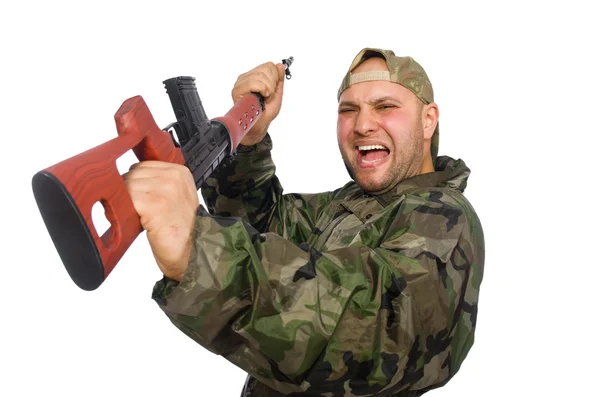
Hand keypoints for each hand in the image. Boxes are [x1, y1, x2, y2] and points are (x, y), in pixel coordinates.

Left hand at [123, 161, 198, 280]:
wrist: (191, 252)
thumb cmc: (181, 229)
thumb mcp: (177, 198)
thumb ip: (160, 183)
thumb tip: (129, 179)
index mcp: (181, 172)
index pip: (143, 166)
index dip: (135, 182)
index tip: (138, 197)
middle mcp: (174, 177)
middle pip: (133, 174)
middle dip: (128, 191)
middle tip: (134, 209)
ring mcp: (165, 189)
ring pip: (127, 185)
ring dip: (125, 202)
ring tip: (136, 216)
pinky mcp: (154, 203)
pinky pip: (126, 199)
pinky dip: (124, 210)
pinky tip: (135, 221)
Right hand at [232, 61, 285, 145]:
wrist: (259, 125)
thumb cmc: (265, 112)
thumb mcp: (277, 93)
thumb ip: (279, 79)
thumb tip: (280, 65)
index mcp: (256, 76)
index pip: (269, 65)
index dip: (275, 77)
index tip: (273, 89)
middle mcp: (247, 77)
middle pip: (266, 68)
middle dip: (272, 83)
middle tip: (268, 95)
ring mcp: (241, 83)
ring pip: (260, 75)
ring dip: (267, 88)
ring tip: (264, 97)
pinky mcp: (237, 90)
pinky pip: (252, 83)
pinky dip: (261, 89)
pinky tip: (260, 96)